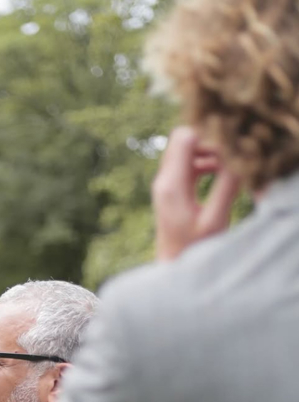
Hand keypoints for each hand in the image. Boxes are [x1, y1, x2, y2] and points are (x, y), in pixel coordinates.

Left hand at [152, 126, 240, 261]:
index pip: (184, 137)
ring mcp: (164, 183)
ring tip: (228, 167)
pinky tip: (220, 172)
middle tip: (229, 156)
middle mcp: (163, 180)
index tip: (228, 150)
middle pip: (182, 138)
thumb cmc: (194, 248)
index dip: (209, 135)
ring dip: (207, 151)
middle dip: (208, 140)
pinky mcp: (170, 188)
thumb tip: (238, 159)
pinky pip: (186, 162)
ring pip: (184, 149)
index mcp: (171, 185)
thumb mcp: (214, 219)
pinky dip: (203, 161)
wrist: (173, 266)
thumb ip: (226, 187)